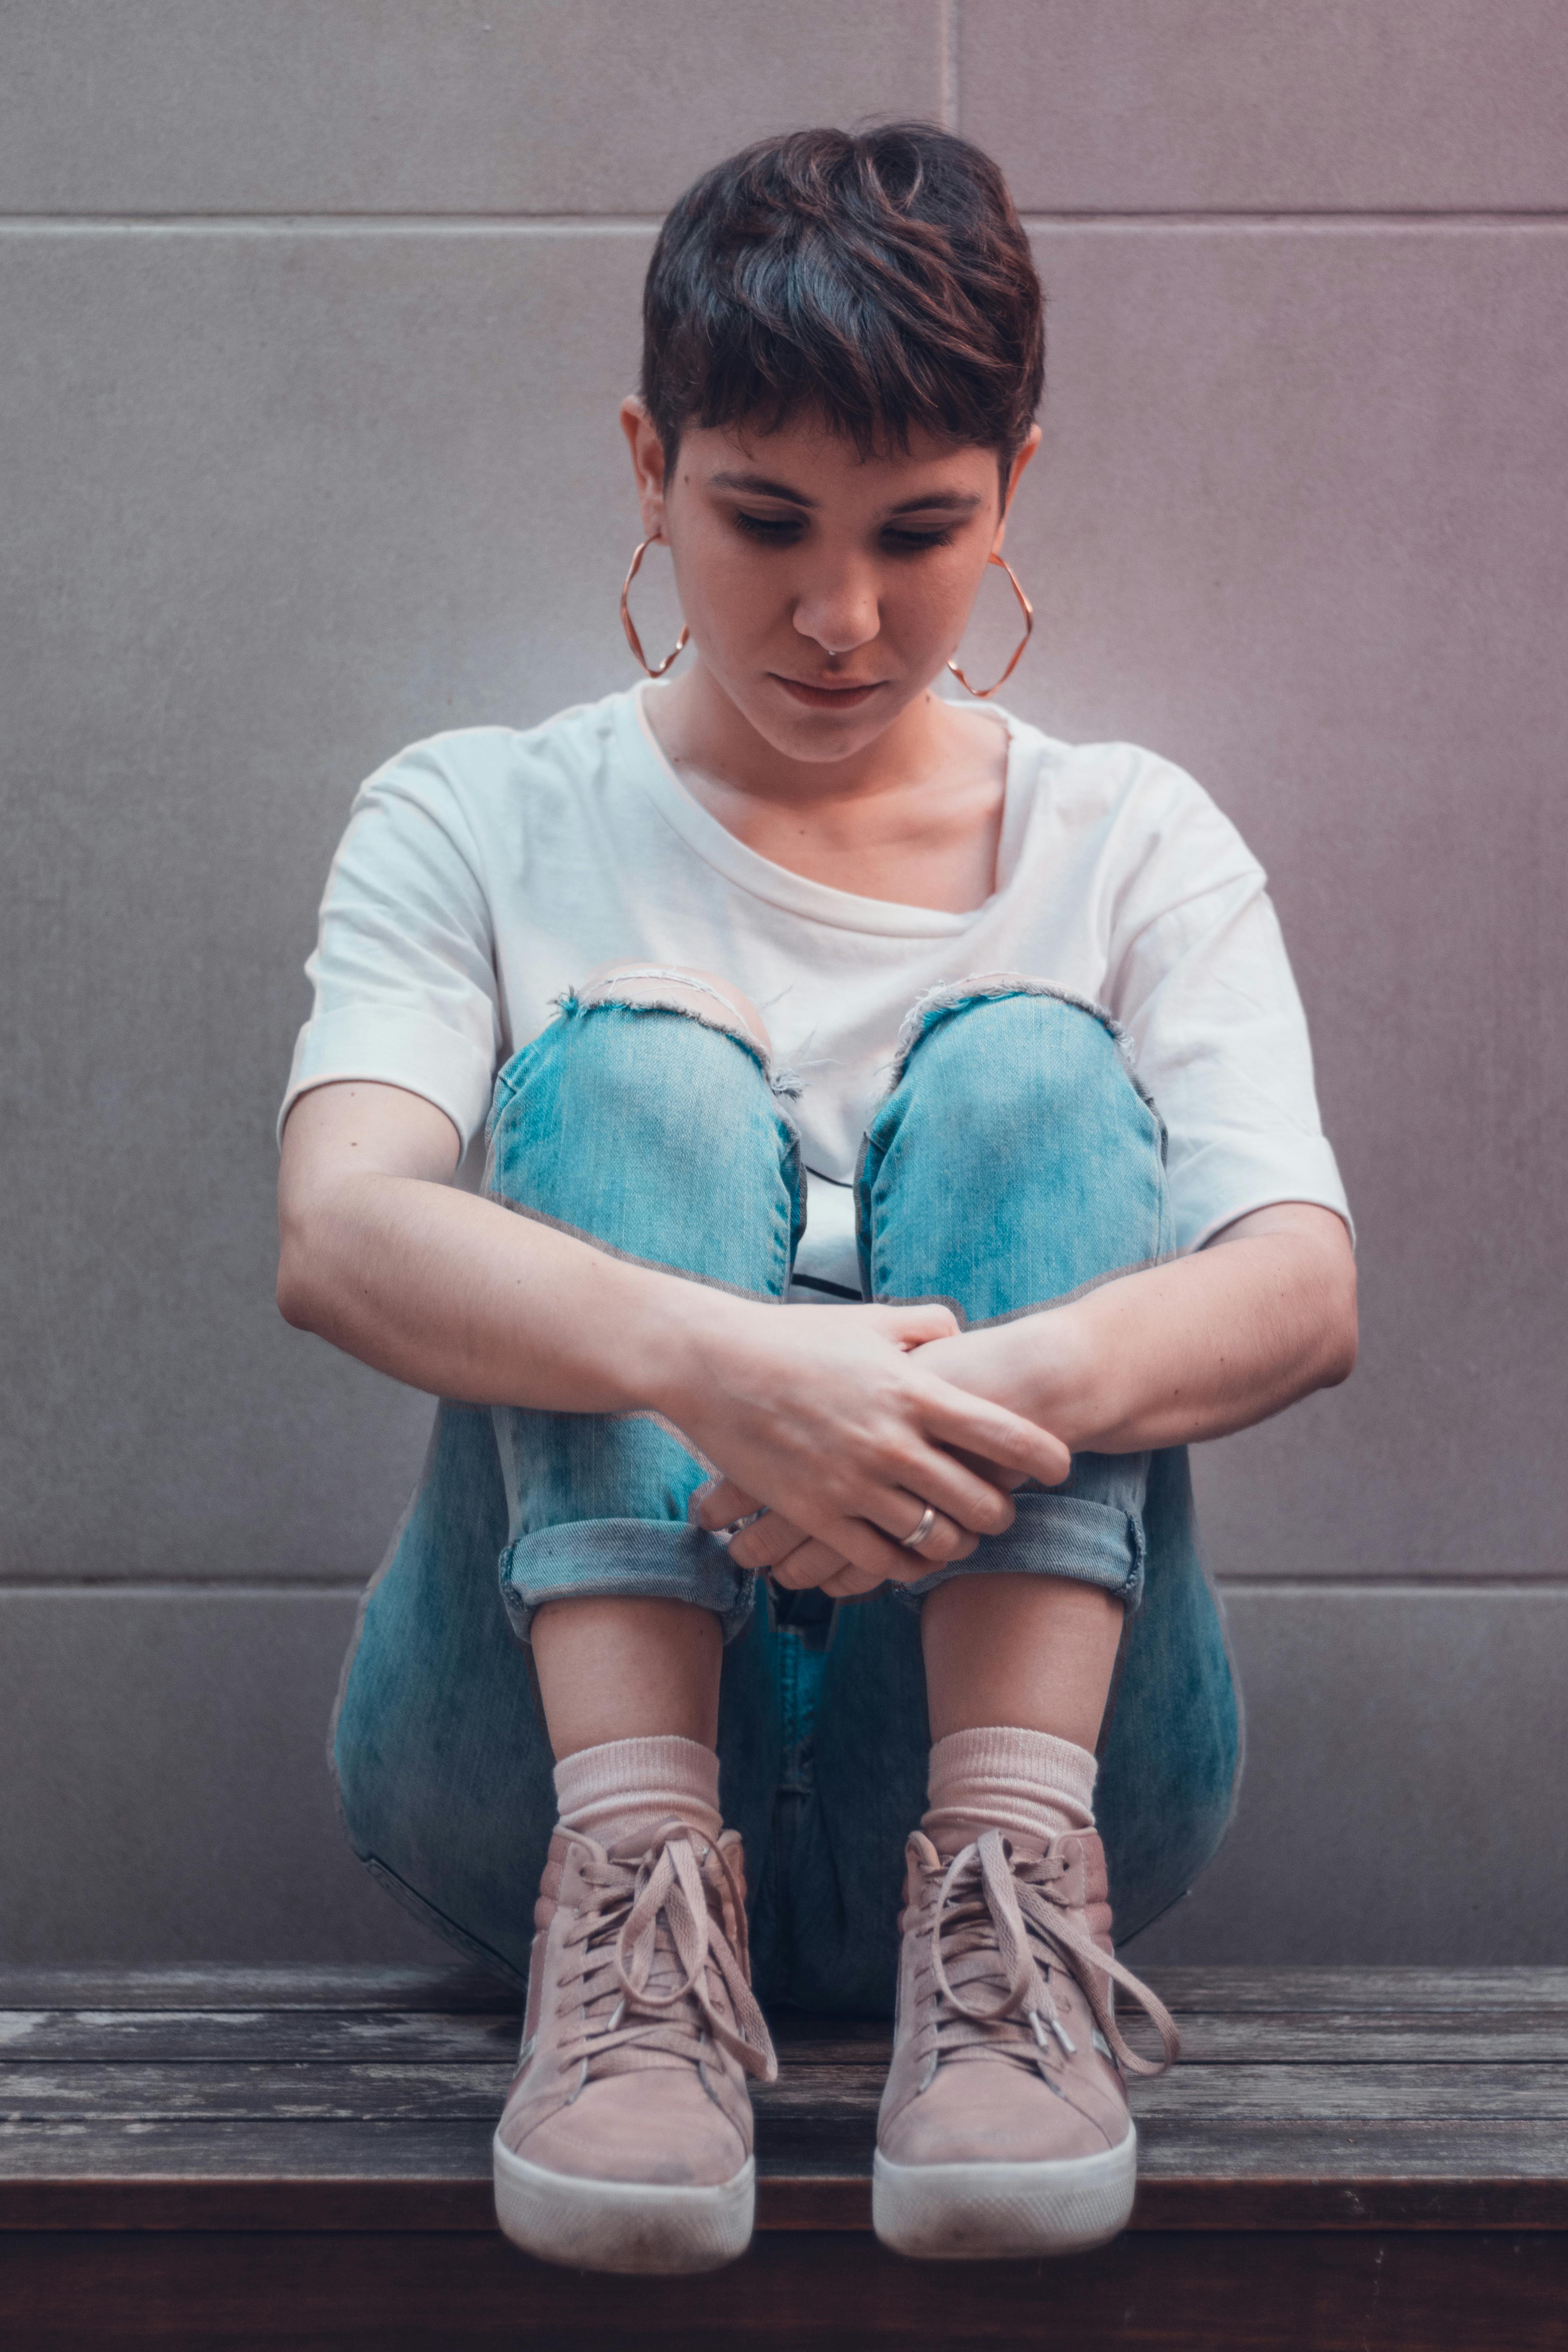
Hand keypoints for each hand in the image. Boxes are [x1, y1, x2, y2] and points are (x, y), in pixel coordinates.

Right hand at [661, 1296, 1071, 1591]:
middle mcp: (892, 1442)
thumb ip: (927, 1324)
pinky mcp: (817, 1514)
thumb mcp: (869, 1319)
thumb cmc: (794, 1337)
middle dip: (1002, 1512)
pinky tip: (912, 1559)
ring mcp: (853, 1483)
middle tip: (1003, 1509)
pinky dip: (905, 1567)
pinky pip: (880, 1561)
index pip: (1002, 1434)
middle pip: (978, 1500)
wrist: (713, 1365)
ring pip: (934, 1538)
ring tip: (960, 1536)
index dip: (1044, 1457)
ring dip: (957, 1543)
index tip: (1060, 1468)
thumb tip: (960, 1333)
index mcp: (913, 1390)